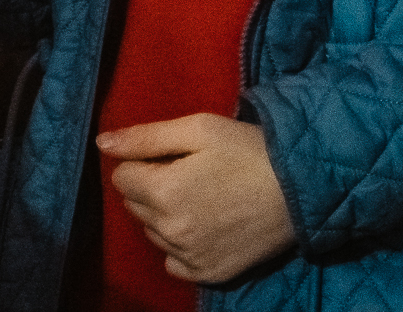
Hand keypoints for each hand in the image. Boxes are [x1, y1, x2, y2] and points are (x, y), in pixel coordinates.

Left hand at [99, 114, 296, 285]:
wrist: (301, 187)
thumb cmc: (247, 150)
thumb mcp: (197, 129)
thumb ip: (145, 137)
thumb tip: (102, 144)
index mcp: (163, 192)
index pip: (123, 177)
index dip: (144, 162)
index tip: (173, 156)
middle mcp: (171, 231)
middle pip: (135, 206)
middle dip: (151, 187)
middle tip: (188, 173)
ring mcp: (190, 257)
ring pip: (153, 233)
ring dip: (164, 215)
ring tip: (200, 196)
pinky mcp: (210, 273)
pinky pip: (174, 262)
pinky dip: (180, 245)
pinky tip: (203, 226)